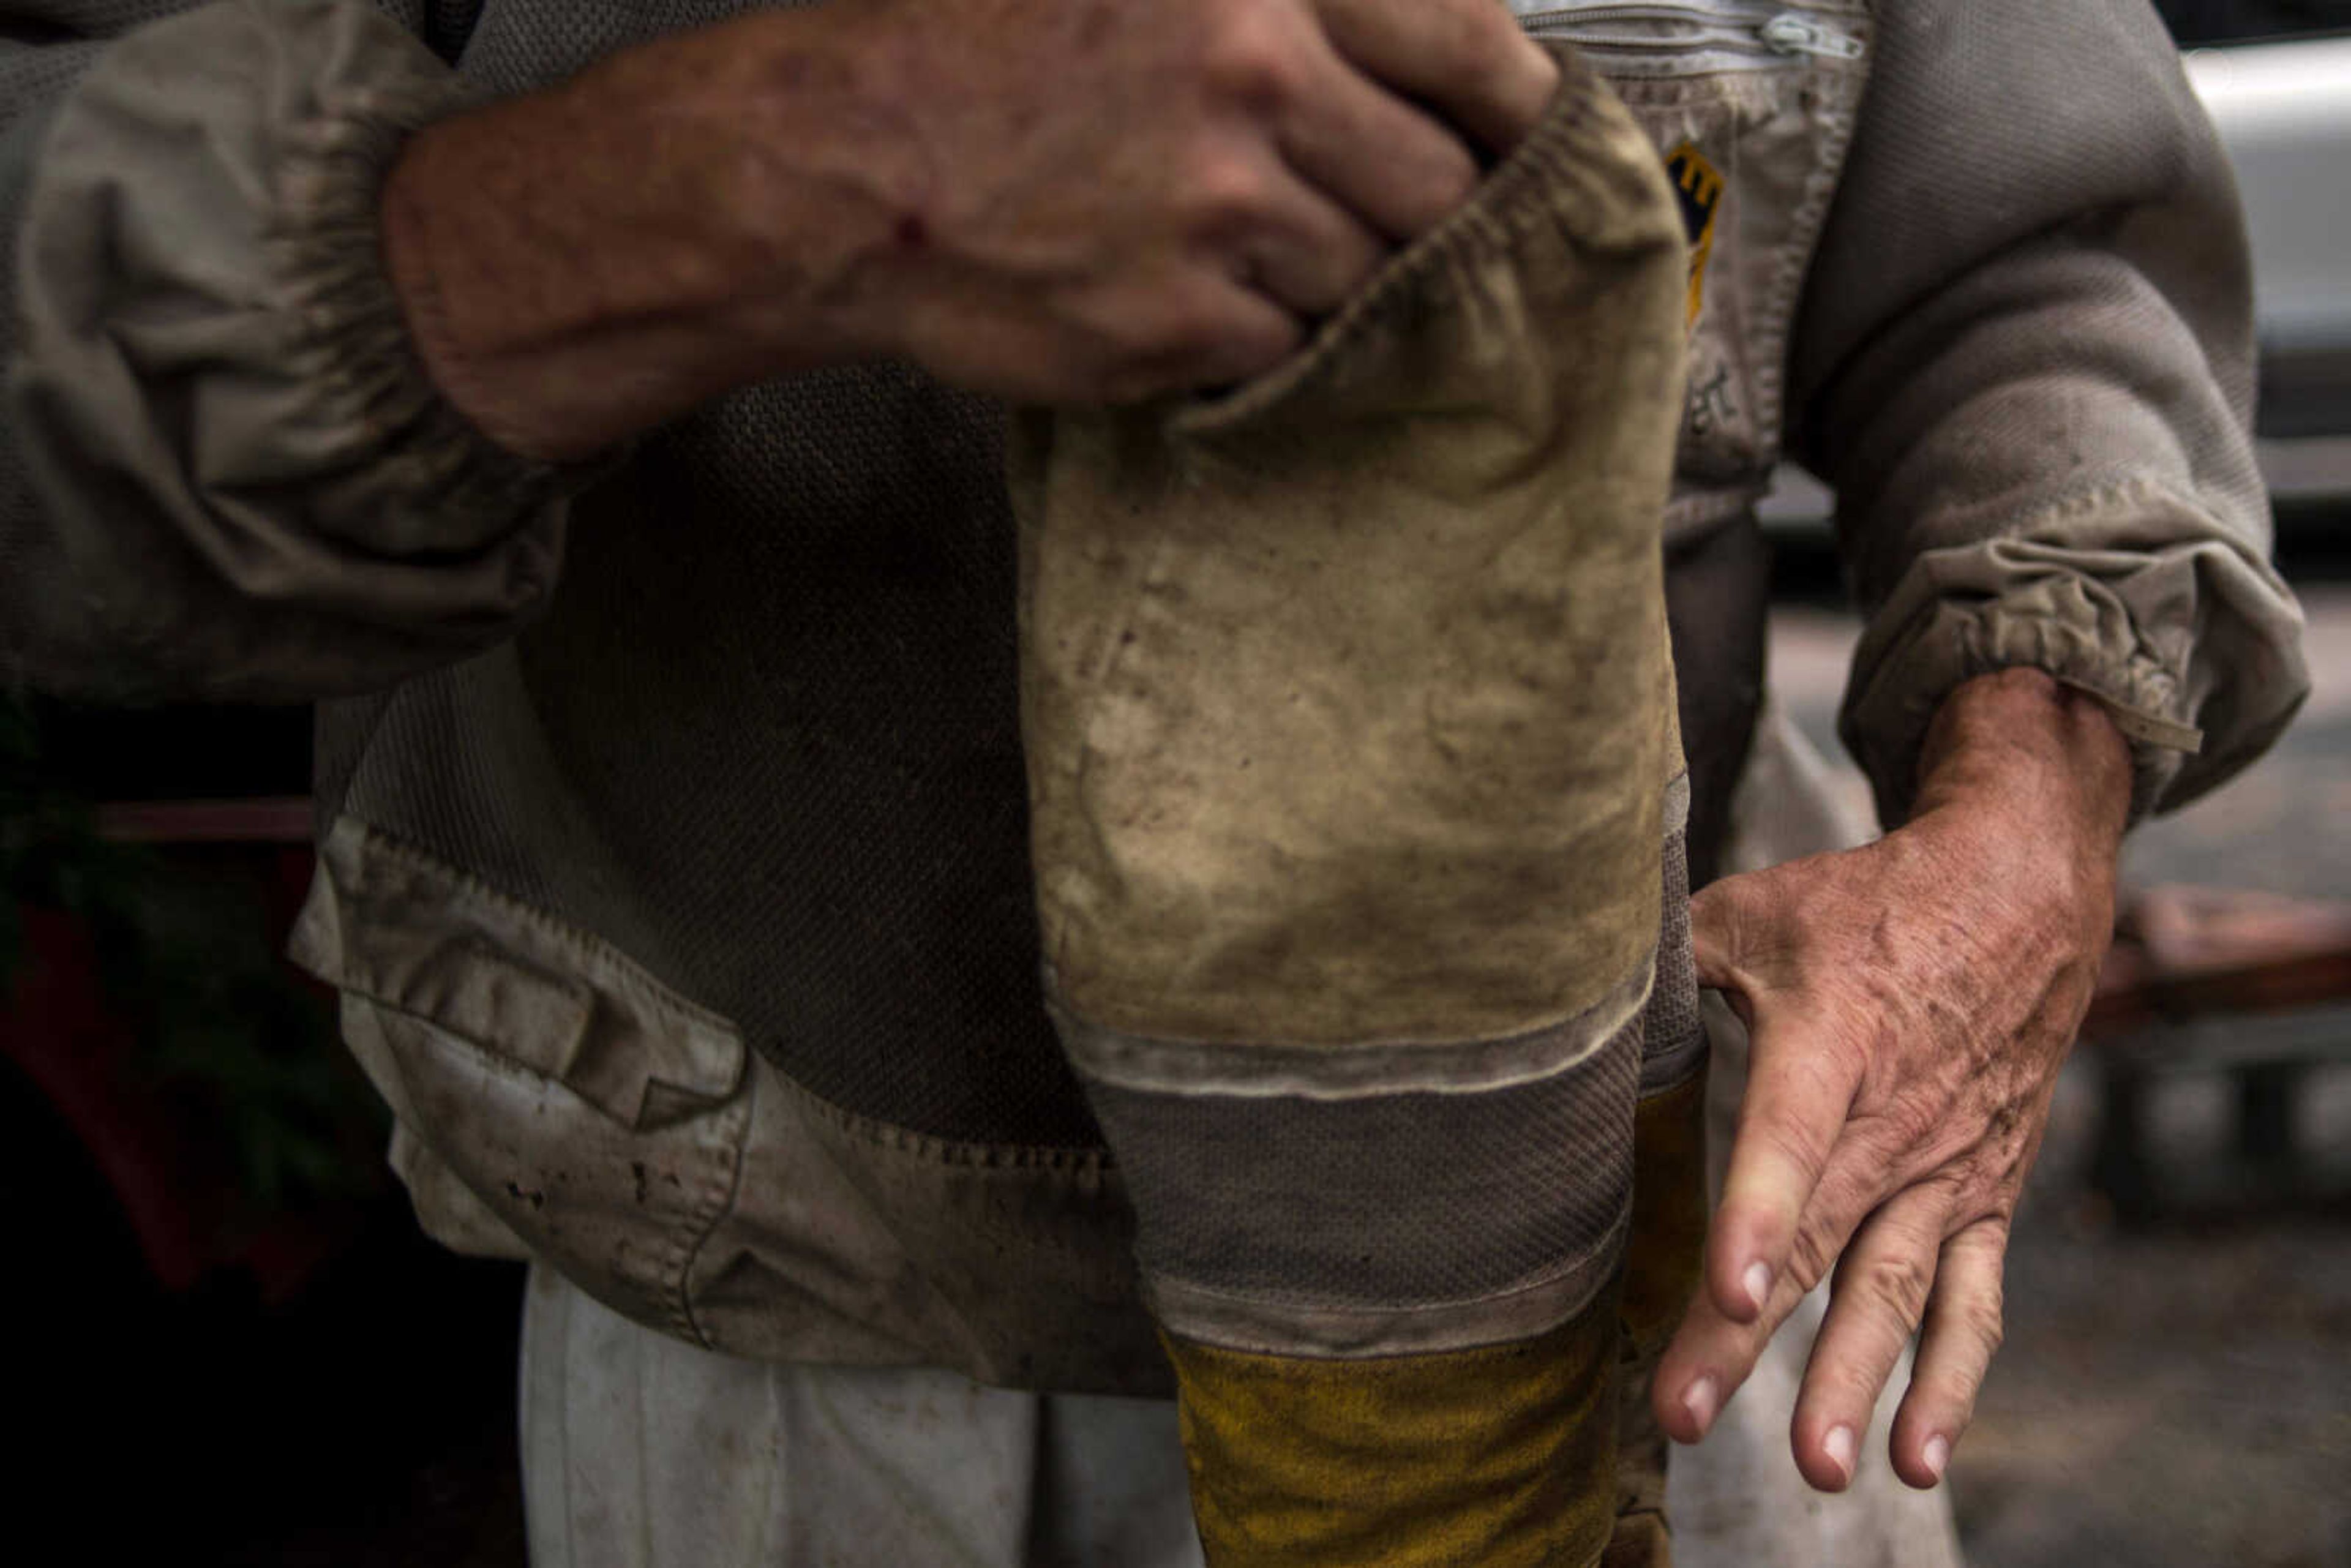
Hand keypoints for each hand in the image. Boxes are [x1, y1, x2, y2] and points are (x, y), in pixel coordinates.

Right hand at [381, 0, 1557, 457]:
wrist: (847, 169)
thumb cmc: (979, 58)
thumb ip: (1287, 16)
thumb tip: (1434, 69)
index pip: (1473, 47)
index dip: (1523, 112)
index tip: (1535, 147)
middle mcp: (1259, 75)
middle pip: (1440, 185)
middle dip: (1427, 217)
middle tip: (1391, 227)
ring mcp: (1224, 206)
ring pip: (1370, 280)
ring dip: (1337, 284)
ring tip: (1254, 260)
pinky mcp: (1184, 319)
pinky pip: (1290, 349)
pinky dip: (1266, 341)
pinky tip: (1200, 306)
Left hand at [1653, 669, 2132, 1490]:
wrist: (2018, 900)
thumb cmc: (1861, 907)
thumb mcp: (1760, 911)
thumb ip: (1668, 961)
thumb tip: (1562, 994)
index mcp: (1836, 1039)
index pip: (1793, 1133)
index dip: (1760, 1212)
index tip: (1727, 1289)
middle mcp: (1898, 1120)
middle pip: (1820, 1241)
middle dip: (1750, 1337)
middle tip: (1685, 1415)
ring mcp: (1947, 1170)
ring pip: (1896, 1289)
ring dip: (1858, 1382)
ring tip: (1820, 1471)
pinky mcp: (1984, 1202)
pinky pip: (1973, 1303)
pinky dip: (1951, 1383)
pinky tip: (1914, 1459)